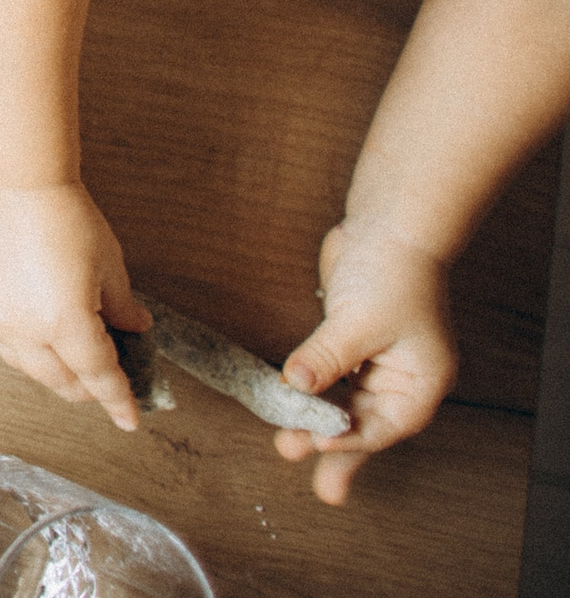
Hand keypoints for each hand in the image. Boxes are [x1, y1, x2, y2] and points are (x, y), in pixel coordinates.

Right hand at [0, 182, 150, 429]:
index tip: (130, 419)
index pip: (99, 377)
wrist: (12, 178)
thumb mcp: (109, 263)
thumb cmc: (64, 213)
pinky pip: (4, 339)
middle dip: (87, 389)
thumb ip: (121, 304)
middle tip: (108, 382)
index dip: (118, 400)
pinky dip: (27, 349)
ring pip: (27, 366)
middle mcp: (26, 329)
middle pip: (60, 381)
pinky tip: (39, 335)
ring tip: (73, 362)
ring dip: (54, 373)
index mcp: (65, 324)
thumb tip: (133, 325)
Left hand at [274, 222, 455, 502]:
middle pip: (366, 424)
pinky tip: (291, 410)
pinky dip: (312, 395)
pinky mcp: (350, 345)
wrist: (389, 226)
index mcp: (421, 382)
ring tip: (288, 450)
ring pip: (346, 406)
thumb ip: (326, 356)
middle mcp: (403, 379)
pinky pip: (331, 381)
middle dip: (336, 450)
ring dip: (317, 425)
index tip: (314, 442)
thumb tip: (296, 386)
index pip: (383, 425)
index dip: (349, 439)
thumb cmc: (392, 271)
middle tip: (313, 482)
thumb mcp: (359, 321)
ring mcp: (377, 363)